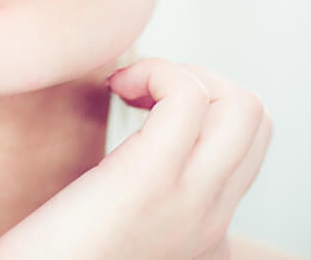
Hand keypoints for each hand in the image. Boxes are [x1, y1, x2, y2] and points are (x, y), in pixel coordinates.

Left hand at [0, 57, 272, 259]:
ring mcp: (190, 200)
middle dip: (200, 78)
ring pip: (241, 103)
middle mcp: (212, 218)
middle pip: (255, 117)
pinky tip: (115, 88)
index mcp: (206, 228)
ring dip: (181, 72)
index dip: (205, 108)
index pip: (250, 147)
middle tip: (140, 92)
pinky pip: (187, 96)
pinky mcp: (149, 180)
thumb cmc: (55, 257)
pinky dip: (157, 70)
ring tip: (129, 89)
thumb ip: (140, 205)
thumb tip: (127, 163)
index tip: (148, 110)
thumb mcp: (116, 230)